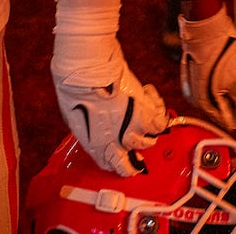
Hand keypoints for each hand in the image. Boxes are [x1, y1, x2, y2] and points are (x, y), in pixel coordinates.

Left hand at [51, 36, 168, 174]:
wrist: (87, 70)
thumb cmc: (75, 90)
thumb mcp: (74, 117)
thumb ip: (90, 129)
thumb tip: (97, 127)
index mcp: (98, 147)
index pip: (116, 166)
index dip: (122, 163)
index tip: (125, 158)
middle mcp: (118, 142)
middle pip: (136, 156)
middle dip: (135, 146)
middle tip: (134, 134)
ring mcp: (133, 128)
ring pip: (150, 141)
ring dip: (147, 130)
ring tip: (142, 115)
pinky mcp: (145, 112)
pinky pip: (160, 123)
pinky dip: (159, 115)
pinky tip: (150, 103)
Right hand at [179, 8, 235, 135]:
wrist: (206, 22)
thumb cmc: (223, 49)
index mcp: (206, 105)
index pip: (232, 124)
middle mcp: (196, 99)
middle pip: (225, 112)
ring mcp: (193, 86)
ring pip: (219, 99)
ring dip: (231, 92)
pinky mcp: (194, 74)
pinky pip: (212, 87)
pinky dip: (222, 82)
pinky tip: (228, 69)